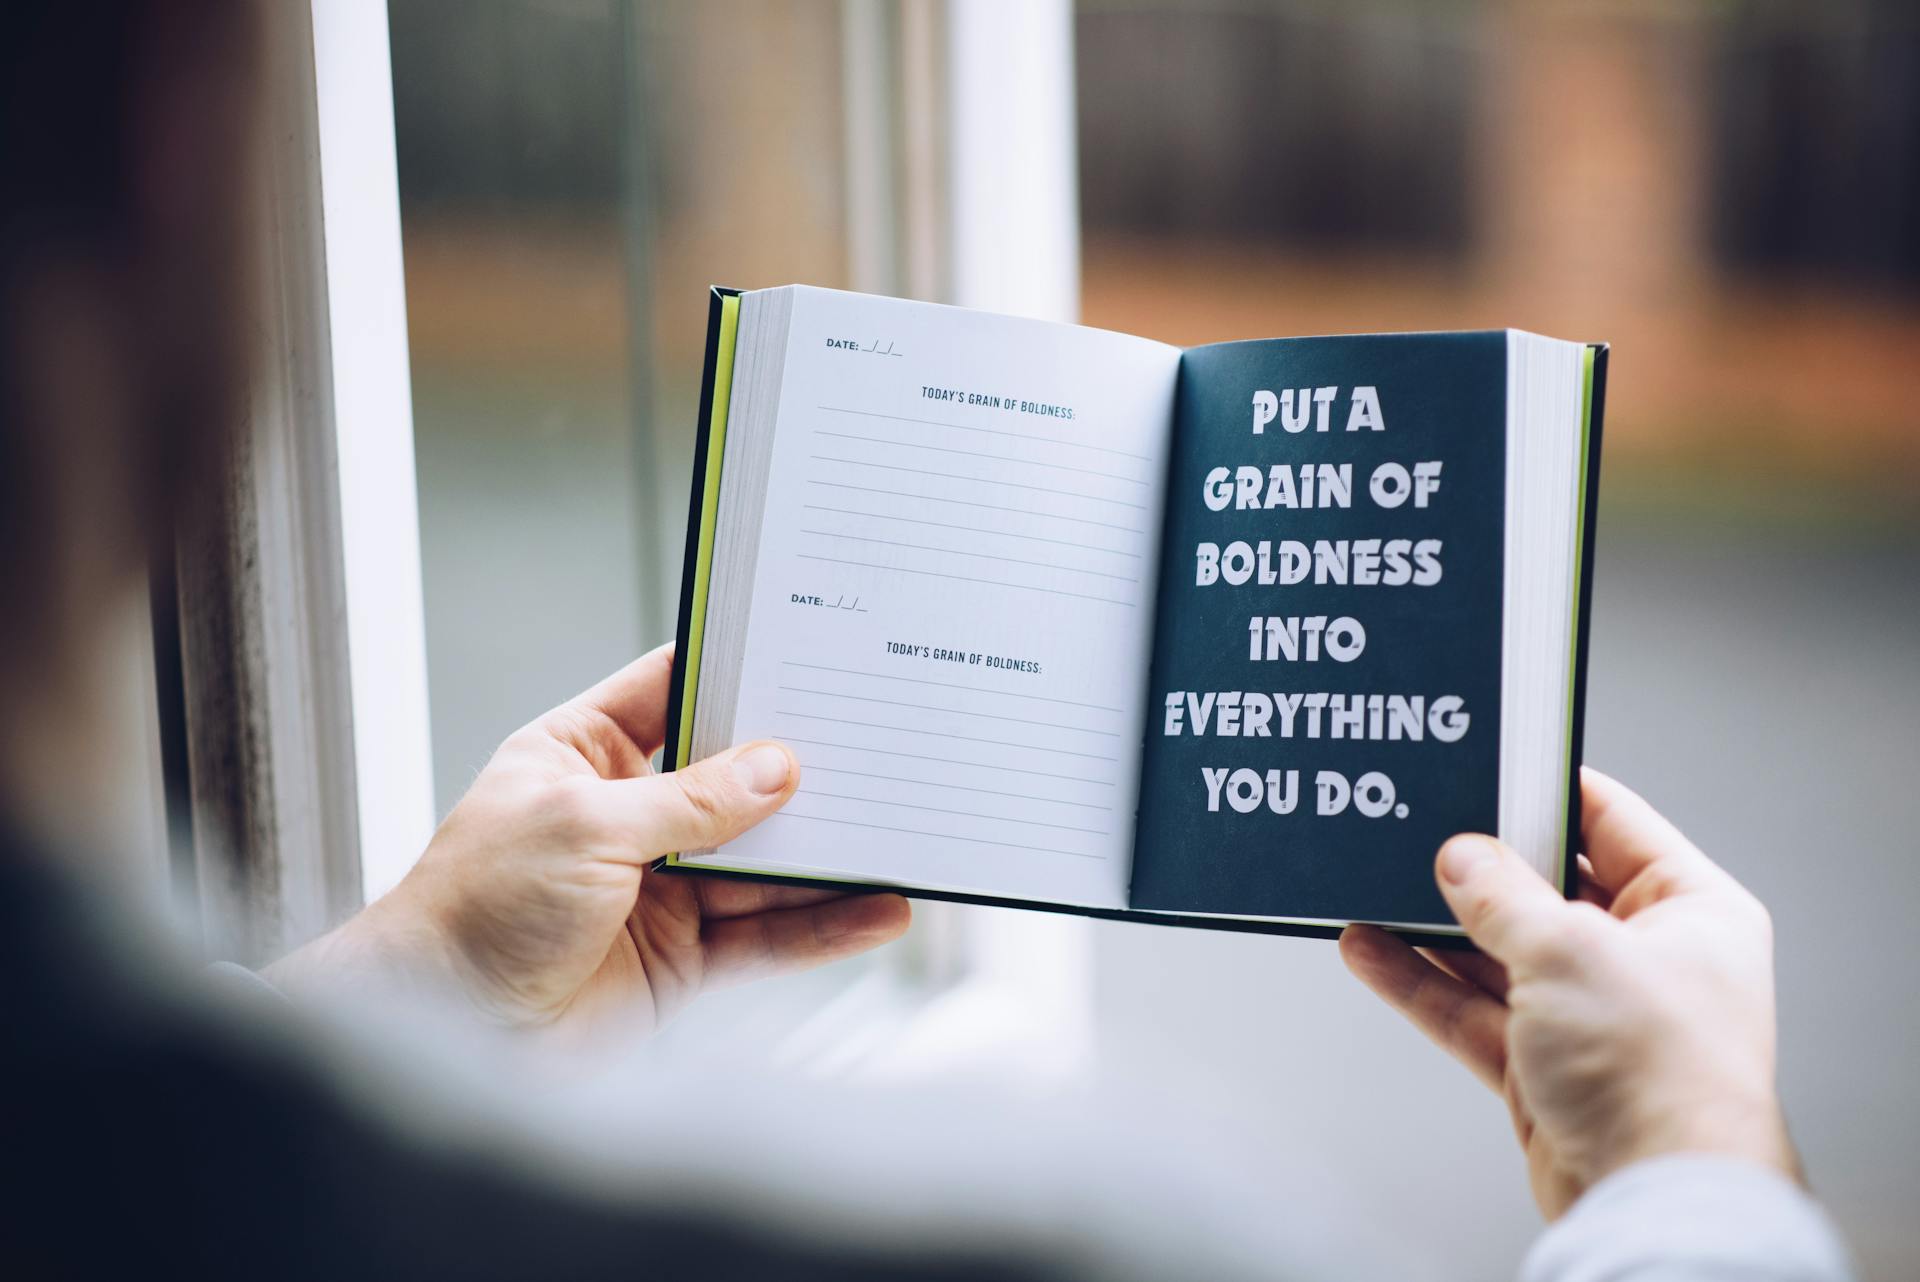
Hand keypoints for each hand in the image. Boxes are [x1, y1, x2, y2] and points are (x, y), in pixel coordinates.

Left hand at [269, 644, 909, 1039]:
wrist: (444, 1034)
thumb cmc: (474, 910)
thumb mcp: (585, 826)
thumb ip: (693, 800)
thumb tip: (779, 767)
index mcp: (581, 754)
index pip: (671, 692)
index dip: (734, 671)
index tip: (806, 648)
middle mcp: (626, 814)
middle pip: (734, 780)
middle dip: (801, 769)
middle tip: (876, 744)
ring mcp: (659, 887)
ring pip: (763, 863)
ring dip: (828, 854)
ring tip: (899, 833)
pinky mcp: (682, 958)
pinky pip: (767, 935)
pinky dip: (823, 925)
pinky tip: (876, 910)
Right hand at [1340, 767, 1796, 1218]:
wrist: (1651, 1196)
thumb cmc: (1657, 1072)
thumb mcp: (1567, 948)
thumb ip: (1500, 894)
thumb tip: (1459, 857)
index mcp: (1690, 909)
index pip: (1611, 821)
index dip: (1546, 789)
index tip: (1488, 763)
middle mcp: (1647, 956)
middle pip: (1546, 886)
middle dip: (1477, 864)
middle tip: (1417, 827)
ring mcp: (1592, 1013)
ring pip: (1498, 950)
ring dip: (1434, 925)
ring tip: (1374, 884)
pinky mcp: (1545, 1065)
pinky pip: (1472, 1007)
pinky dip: (1421, 982)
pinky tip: (1371, 950)